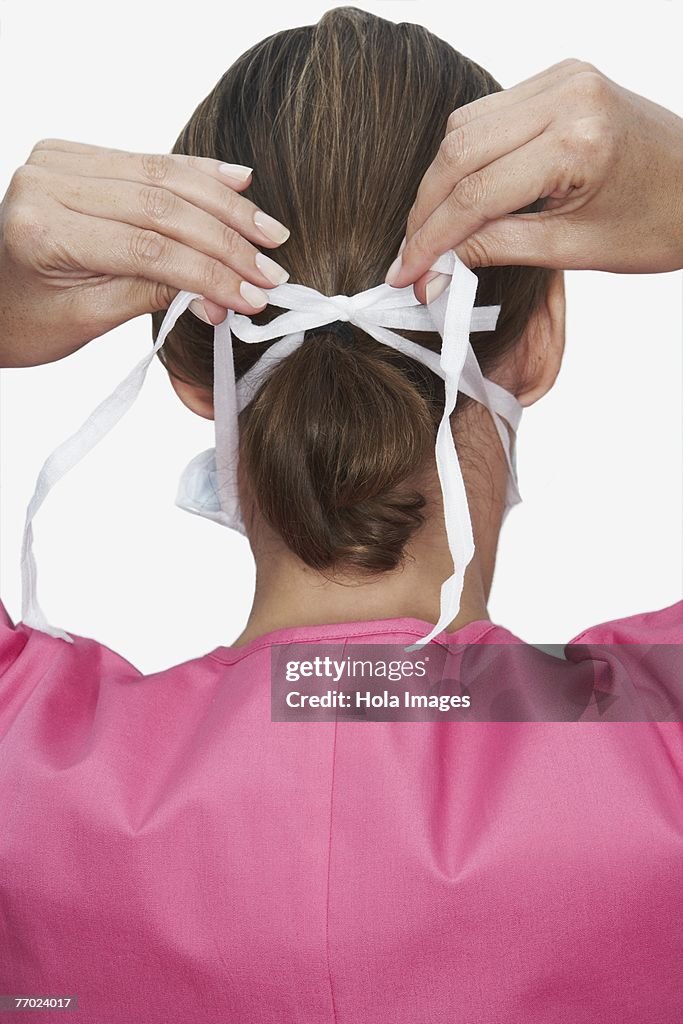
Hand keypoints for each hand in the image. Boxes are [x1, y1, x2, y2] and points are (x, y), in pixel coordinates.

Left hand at [0, 139, 290, 367]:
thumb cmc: (28, 319)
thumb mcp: (89, 318)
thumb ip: (155, 295)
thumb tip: (227, 297)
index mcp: (43, 230)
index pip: (147, 248)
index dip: (210, 272)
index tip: (253, 296)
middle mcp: (47, 182)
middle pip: (160, 207)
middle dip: (226, 241)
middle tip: (270, 270)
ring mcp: (60, 160)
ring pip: (162, 177)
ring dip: (223, 206)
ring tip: (268, 232)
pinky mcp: (75, 154)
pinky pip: (149, 160)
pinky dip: (197, 174)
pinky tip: (238, 180)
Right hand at [386, 59, 682, 301]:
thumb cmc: (656, 223)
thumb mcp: (574, 250)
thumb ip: (497, 249)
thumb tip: (434, 268)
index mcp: (577, 144)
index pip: (475, 194)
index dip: (430, 239)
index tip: (405, 273)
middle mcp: (568, 96)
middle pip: (458, 151)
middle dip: (425, 209)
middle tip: (409, 257)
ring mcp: (564, 78)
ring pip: (464, 127)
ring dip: (439, 180)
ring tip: (432, 229)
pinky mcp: (562, 76)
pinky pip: (488, 112)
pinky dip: (465, 155)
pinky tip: (462, 193)